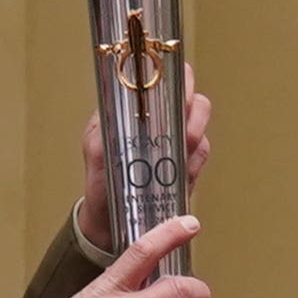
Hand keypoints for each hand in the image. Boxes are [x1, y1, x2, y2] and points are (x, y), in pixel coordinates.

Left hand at [69, 85, 214, 217]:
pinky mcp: (188, 163)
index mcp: (139, 107)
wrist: (110, 219)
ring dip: (195, 133)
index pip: (166, 78)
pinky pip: (202, 153)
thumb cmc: (102, 179)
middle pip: (194, 97)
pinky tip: (182, 169)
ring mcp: (178, 140)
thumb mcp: (94, 148)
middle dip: (193, 109)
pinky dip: (195, 160)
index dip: (176, 78)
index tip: (174, 90)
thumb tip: (115, 109)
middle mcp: (163, 119)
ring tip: (183, 147)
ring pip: (201, 124)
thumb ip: (104, 127)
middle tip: (182, 124)